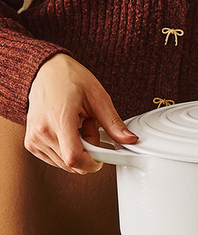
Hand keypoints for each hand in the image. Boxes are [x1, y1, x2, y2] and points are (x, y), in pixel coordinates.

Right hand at [25, 54, 137, 173]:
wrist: (46, 70)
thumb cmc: (69, 78)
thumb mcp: (98, 98)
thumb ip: (113, 123)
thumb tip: (129, 139)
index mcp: (58, 120)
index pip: (75, 158)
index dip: (93, 162)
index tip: (102, 154)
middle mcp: (41, 133)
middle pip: (73, 163)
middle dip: (88, 152)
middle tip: (90, 127)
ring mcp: (34, 139)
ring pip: (66, 164)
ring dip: (78, 151)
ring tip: (78, 126)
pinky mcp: (31, 144)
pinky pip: (56, 160)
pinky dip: (67, 151)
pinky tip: (68, 131)